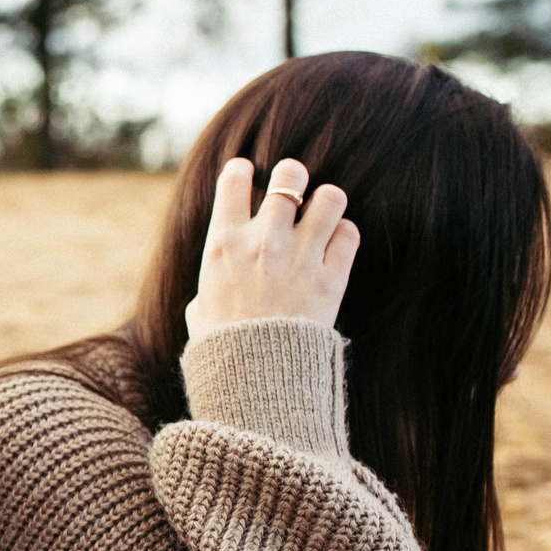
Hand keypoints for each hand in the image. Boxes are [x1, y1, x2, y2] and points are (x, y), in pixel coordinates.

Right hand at [184, 157, 359, 340]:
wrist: (257, 379)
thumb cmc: (222, 347)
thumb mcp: (200, 310)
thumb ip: (210, 286)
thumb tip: (209, 293)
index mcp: (224, 243)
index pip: (234, 178)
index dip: (242, 171)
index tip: (248, 177)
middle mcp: (264, 241)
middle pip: (290, 174)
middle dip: (293, 178)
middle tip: (293, 194)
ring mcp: (301, 256)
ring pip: (331, 196)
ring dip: (325, 203)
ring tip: (320, 217)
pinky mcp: (332, 277)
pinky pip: (349, 234)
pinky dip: (343, 236)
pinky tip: (333, 248)